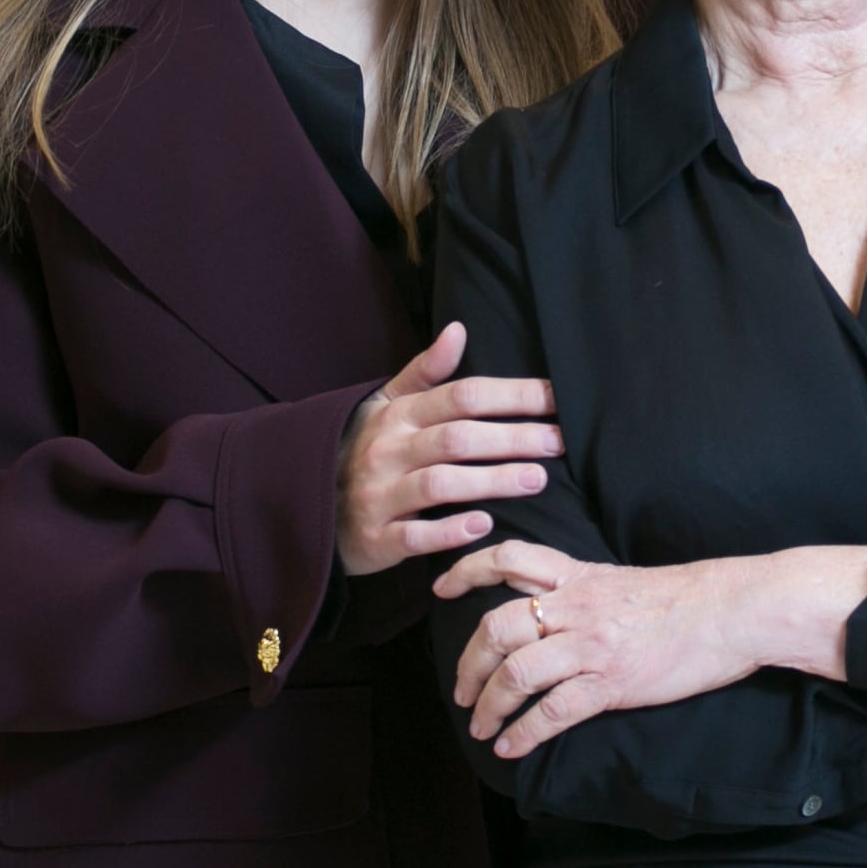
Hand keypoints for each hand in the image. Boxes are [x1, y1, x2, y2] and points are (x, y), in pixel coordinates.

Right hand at [338, 321, 560, 576]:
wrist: (308, 503)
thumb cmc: (363, 449)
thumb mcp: (386, 404)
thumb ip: (425, 371)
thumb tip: (459, 329)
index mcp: (398, 414)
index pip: (462, 396)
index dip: (512, 396)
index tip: (557, 399)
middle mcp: (388, 450)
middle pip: (458, 438)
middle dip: (512, 438)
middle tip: (558, 442)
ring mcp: (379, 495)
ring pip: (440, 483)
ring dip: (491, 481)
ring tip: (537, 480)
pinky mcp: (375, 538)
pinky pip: (414, 535)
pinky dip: (448, 531)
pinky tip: (484, 526)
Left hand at [438, 539, 866, 760]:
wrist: (733, 610)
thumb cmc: (687, 599)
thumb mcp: (624, 581)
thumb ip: (585, 590)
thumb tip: (554, 606)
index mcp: (578, 577)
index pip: (509, 557)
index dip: (466, 569)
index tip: (441, 586)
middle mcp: (576, 607)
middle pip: (497, 626)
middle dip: (469, 663)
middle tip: (460, 691)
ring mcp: (592, 645)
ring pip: (516, 673)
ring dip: (489, 705)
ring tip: (481, 727)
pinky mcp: (612, 681)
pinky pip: (553, 711)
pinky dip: (523, 732)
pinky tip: (512, 747)